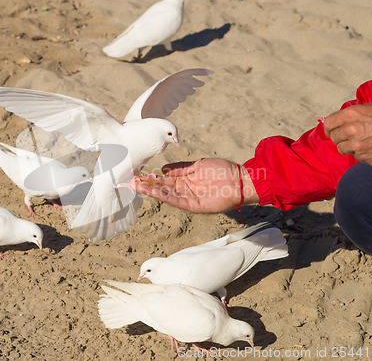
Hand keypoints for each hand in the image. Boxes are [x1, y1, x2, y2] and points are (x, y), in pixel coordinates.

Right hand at [135, 158, 258, 212]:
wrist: (240, 179)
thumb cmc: (222, 169)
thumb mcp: (197, 165)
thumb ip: (181, 168)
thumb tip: (164, 169)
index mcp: (186, 180)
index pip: (165, 180)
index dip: (152, 178)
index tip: (140, 174)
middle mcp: (185, 190)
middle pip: (162, 188)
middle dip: (147, 185)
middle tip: (132, 181)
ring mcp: (189, 198)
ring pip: (166, 195)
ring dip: (152, 191)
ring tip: (137, 186)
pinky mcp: (195, 206)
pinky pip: (176, 201)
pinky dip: (165, 197)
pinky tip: (154, 192)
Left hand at [324, 101, 371, 165]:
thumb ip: (358, 112)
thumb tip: (344, 117)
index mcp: (352, 114)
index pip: (328, 123)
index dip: (330, 127)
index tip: (332, 129)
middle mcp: (351, 130)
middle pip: (334, 137)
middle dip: (340, 136)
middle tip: (350, 135)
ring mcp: (357, 146)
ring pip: (342, 149)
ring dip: (349, 146)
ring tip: (362, 140)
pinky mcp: (365, 157)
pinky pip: (356, 156)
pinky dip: (361, 153)